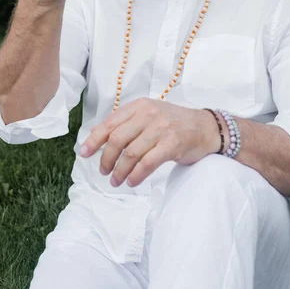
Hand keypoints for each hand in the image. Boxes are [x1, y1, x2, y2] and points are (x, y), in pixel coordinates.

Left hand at [80, 98, 220, 187]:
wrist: (206, 127)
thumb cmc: (174, 123)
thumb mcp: (149, 115)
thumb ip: (126, 123)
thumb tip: (97, 135)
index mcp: (139, 106)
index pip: (110, 123)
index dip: (94, 140)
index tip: (84, 154)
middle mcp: (149, 114)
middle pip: (117, 139)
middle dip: (106, 159)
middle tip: (103, 172)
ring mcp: (161, 129)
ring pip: (131, 153)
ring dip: (120, 171)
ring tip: (116, 181)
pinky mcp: (172, 144)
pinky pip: (147, 163)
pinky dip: (136, 175)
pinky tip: (132, 181)